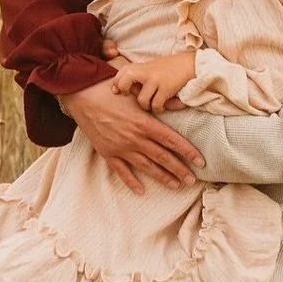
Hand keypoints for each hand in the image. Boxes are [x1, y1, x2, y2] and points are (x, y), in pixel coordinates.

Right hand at [63, 78, 203, 194]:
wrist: (81, 96)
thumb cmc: (111, 90)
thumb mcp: (137, 92)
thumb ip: (160, 101)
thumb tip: (182, 105)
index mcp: (144, 123)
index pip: (172, 141)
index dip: (188, 152)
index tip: (200, 162)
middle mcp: (135, 138)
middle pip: (162, 157)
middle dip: (180, 170)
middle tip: (192, 179)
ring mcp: (121, 148)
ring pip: (146, 167)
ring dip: (162, 177)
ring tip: (176, 186)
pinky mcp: (107, 153)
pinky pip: (122, 171)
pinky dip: (131, 182)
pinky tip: (141, 191)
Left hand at [112, 52, 196, 113]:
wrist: (189, 64)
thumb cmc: (168, 68)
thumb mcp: (150, 67)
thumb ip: (136, 75)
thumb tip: (119, 89)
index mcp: (140, 66)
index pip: (120, 74)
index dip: (117, 84)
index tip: (120, 91)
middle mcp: (145, 72)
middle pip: (124, 84)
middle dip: (126, 93)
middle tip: (134, 96)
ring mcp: (155, 80)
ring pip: (141, 100)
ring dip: (146, 106)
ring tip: (152, 104)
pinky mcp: (166, 89)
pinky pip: (156, 106)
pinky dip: (158, 109)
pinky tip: (162, 107)